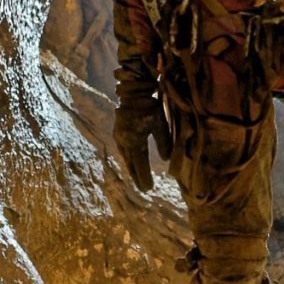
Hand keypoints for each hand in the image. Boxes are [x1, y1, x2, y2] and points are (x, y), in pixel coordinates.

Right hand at [112, 74, 172, 191]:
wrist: (132, 93)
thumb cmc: (149, 107)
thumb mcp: (159, 124)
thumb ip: (163, 142)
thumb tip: (165, 159)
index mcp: (135, 140)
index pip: (140, 164)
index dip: (144, 177)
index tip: (149, 189)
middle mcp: (125, 142)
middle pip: (131, 164)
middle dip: (137, 177)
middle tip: (144, 190)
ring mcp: (119, 138)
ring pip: (126, 159)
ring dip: (132, 170)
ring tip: (138, 180)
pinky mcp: (118, 134)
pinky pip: (123, 152)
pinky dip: (129, 160)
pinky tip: (132, 164)